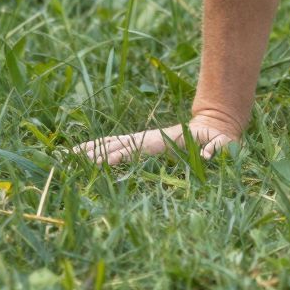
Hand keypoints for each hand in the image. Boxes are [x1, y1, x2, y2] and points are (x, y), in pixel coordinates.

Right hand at [75, 115, 239, 167]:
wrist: (215, 127)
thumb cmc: (220, 140)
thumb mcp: (224, 144)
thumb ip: (219, 148)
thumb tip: (210, 155)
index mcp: (162, 141)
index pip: (136, 149)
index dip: (121, 155)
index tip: (104, 162)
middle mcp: (147, 140)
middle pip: (115, 145)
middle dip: (94, 153)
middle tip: (70, 163)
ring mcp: (142, 141)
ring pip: (110, 144)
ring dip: (89, 151)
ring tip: (65, 158)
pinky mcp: (141, 145)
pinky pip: (113, 147)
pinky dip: (94, 150)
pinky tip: (79, 156)